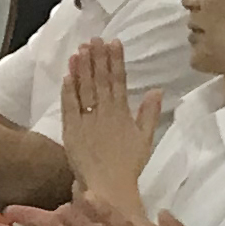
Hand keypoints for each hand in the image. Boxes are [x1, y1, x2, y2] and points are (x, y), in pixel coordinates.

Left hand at [57, 36, 161, 213]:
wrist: (109, 187)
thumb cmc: (128, 165)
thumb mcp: (145, 139)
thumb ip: (149, 113)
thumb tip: (157, 90)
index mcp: (122, 113)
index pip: (119, 81)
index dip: (116, 60)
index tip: (114, 42)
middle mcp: (104, 114)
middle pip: (100, 81)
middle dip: (97, 58)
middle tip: (94, 38)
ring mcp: (86, 122)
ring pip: (84, 90)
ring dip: (82, 69)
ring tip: (80, 50)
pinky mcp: (71, 132)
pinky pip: (69, 107)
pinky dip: (68, 91)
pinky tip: (67, 75)